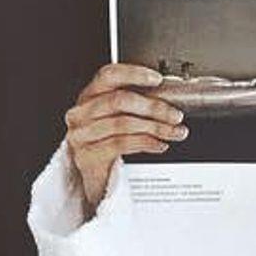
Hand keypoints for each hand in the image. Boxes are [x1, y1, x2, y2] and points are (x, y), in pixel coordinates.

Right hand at [64, 63, 187, 208]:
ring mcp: (80, 134)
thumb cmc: (108, 145)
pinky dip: (146, 143)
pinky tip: (159, 144)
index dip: (134, 74)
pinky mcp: (86, 155)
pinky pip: (121, 144)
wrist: (95, 181)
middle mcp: (81, 112)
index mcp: (89, 96)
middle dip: (154, 107)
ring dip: (155, 127)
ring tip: (174, 132)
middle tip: (175, 115)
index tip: (158, 79)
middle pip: (120, 100)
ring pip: (123, 123)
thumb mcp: (119, 120)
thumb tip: (169, 99)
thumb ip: (136, 105)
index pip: (109, 75)